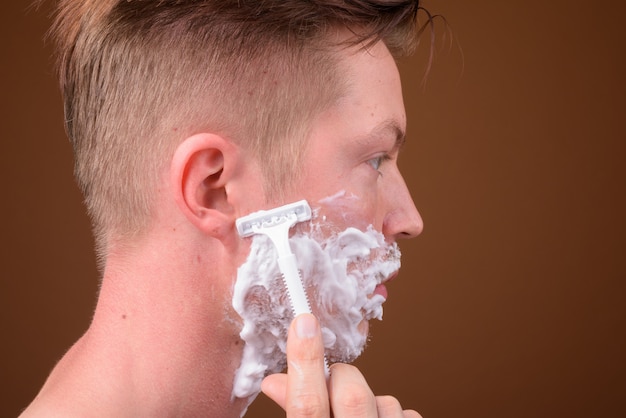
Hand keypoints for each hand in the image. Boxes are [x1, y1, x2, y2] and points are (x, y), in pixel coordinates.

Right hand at [262, 314, 421, 416]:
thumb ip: (298, 407)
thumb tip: (275, 380)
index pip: (308, 405)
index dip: (305, 361)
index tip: (304, 321)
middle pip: (351, 393)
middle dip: (343, 379)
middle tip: (335, 386)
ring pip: (386, 400)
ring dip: (372, 401)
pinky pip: (408, 414)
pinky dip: (393, 416)